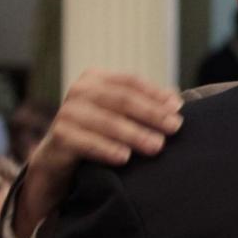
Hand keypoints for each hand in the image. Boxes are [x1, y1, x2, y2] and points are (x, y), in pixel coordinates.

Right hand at [16, 70, 182, 237]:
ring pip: (107, 121)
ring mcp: (66, 112)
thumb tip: (177, 103)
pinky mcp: (59, 136)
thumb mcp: (121, 114)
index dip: (156, 94)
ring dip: (134, 134)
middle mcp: (80, 90)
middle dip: (151, 114)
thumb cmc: (99, 131)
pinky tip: (125, 158)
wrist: (60, 156)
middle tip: (174, 128)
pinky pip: (86, 142)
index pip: (131, 82)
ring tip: (157, 146)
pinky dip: (106, 149)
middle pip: (122, 100)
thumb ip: (145, 105)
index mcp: (96, 79)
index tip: (178, 108)